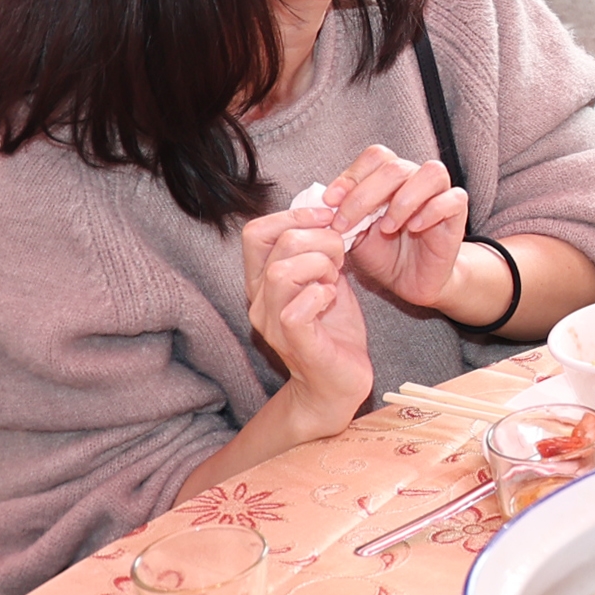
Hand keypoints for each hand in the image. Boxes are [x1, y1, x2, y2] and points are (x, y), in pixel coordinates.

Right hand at [239, 204, 372, 428]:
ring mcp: (273, 324)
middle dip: (322, 241)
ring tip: (334, 281)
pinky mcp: (295, 344)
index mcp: (263, 281)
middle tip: (339, 261)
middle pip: (278, 244)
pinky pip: (295, 310)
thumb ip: (320, 249)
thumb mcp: (326, 278)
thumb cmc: (333, 328)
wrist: (337, 384)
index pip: (255, 231)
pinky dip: (320, 295)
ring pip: (283, 272)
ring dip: (321, 266)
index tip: (328, 221)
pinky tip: (332, 300)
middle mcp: (259, 301)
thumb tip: (329, 210)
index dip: (294, 216)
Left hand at [317, 144, 469, 316]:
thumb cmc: (384, 255)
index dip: (352, 175)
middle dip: (364, 196)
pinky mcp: (457, 213)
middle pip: (395, 166)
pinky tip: (414, 228)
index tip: (330, 202)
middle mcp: (415, 178)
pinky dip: (431, 210)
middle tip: (346, 224)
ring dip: (403, 199)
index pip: (375, 157)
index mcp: (390, 178)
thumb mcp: (355, 235)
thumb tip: (323, 203)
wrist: (412, 281)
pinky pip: (453, 198)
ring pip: (430, 172)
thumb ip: (343, 216)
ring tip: (387, 227)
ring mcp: (440, 193)